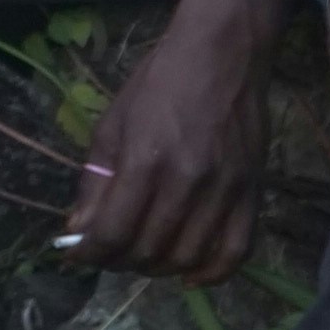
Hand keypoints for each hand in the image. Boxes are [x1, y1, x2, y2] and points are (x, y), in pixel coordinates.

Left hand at [59, 0, 274, 279]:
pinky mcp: (254, 193)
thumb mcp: (113, 124)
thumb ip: (96, 180)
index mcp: (146, 161)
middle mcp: (188, 182)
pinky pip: (237, 251)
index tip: (76, 255)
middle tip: (106, 255)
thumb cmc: (159, 84)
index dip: (90, 253)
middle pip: (150, 250)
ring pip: (189, 257)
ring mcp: (226, 191)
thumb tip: (79, 227)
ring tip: (139, 259)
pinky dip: (211, 273)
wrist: (223, 56)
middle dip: (119, 262)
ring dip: (158, 269)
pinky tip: (187, 274)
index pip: (114, 232)